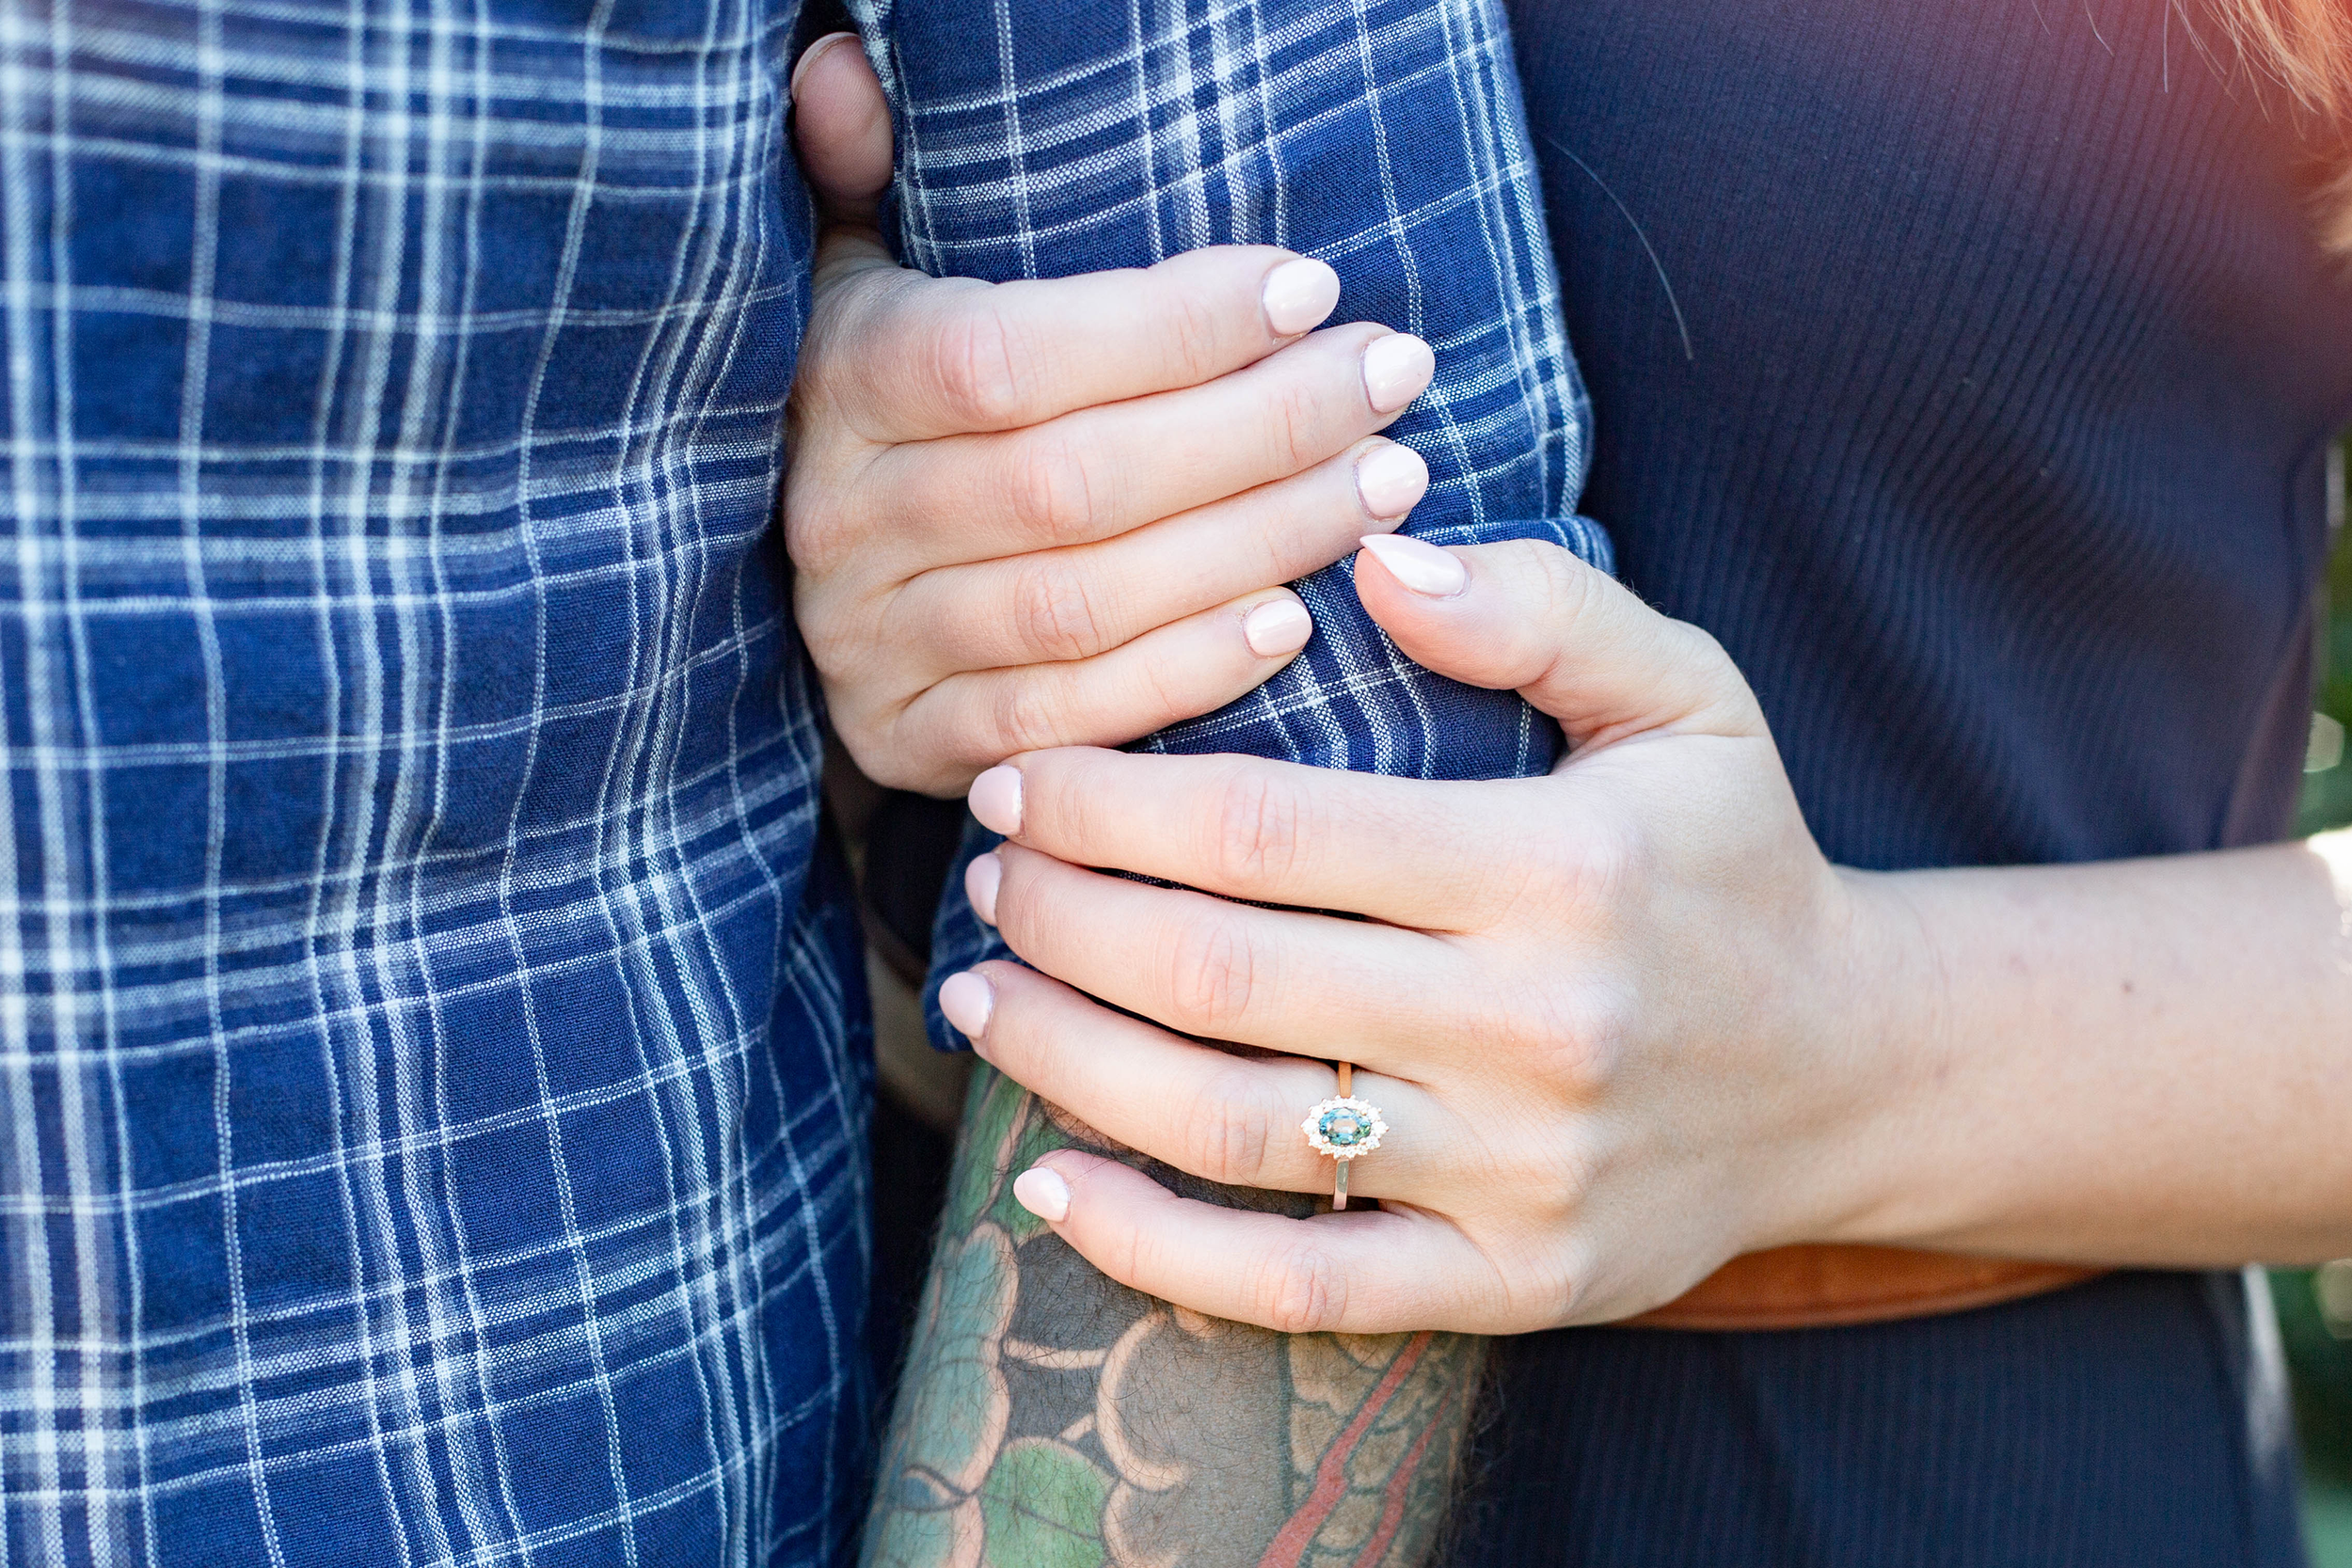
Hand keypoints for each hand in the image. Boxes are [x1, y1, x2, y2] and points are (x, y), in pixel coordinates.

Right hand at [785, 36, 1438, 794]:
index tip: (1311, 288)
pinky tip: (1300, 619)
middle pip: (1073, 483)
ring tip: (1385, 483)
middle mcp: (845, 518)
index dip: (1169, 326)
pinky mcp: (917, 743)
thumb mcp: (850, 279)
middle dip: (1255, 429)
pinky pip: (1069, 720)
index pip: (1010, 355)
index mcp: (840, 383)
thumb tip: (839, 62)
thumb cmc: (880, 408)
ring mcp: (874, 645)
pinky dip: (1189, 675)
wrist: (788, 593)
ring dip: (1255, 543)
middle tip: (1393, 378)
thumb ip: (857, 173)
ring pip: (1087, 604)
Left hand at [932, 534, 1923, 1331]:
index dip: (1104, 801)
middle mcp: (1533, 1027)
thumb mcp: (1687, 695)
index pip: (1263, 829)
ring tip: (977, 1000)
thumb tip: (1374, 554)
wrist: (1851, 1073)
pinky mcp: (1510, 1283)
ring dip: (1066, 1061)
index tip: (1018, 780)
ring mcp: (1519, 1172)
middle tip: (984, 876)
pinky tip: (1046, 1186)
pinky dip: (1152, 1249)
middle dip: (1058, 918)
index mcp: (1556, 867)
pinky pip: (1297, 1285)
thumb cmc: (1732, 864)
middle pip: (1218, 972)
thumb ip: (1540, 607)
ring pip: (1230, 1126)